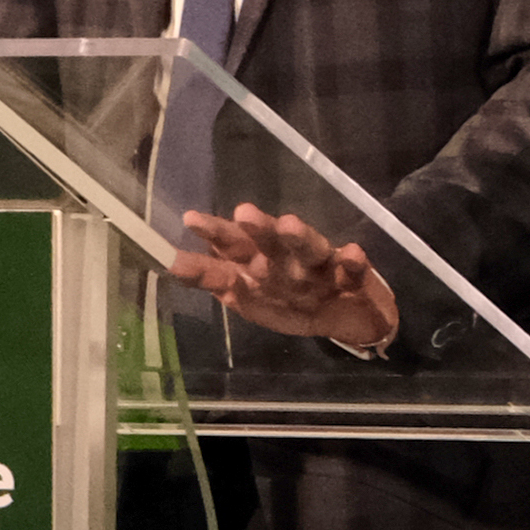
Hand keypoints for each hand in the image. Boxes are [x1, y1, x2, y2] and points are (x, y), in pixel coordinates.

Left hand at [172, 201, 402, 354]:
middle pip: (269, 240)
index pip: (232, 245)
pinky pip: (353, 269)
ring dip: (300, 238)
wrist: (349, 316)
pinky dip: (353, 261)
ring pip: (309, 248)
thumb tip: (175, 265)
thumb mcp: (250, 297)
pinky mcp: (353, 276)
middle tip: (243, 213)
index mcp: (260, 262)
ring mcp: (320, 265)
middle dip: (257, 228)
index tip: (191, 220)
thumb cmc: (293, 298)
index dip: (213, 234)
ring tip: (290, 225)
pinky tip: (352, 254)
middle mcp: (286, 258)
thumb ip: (217, 280)